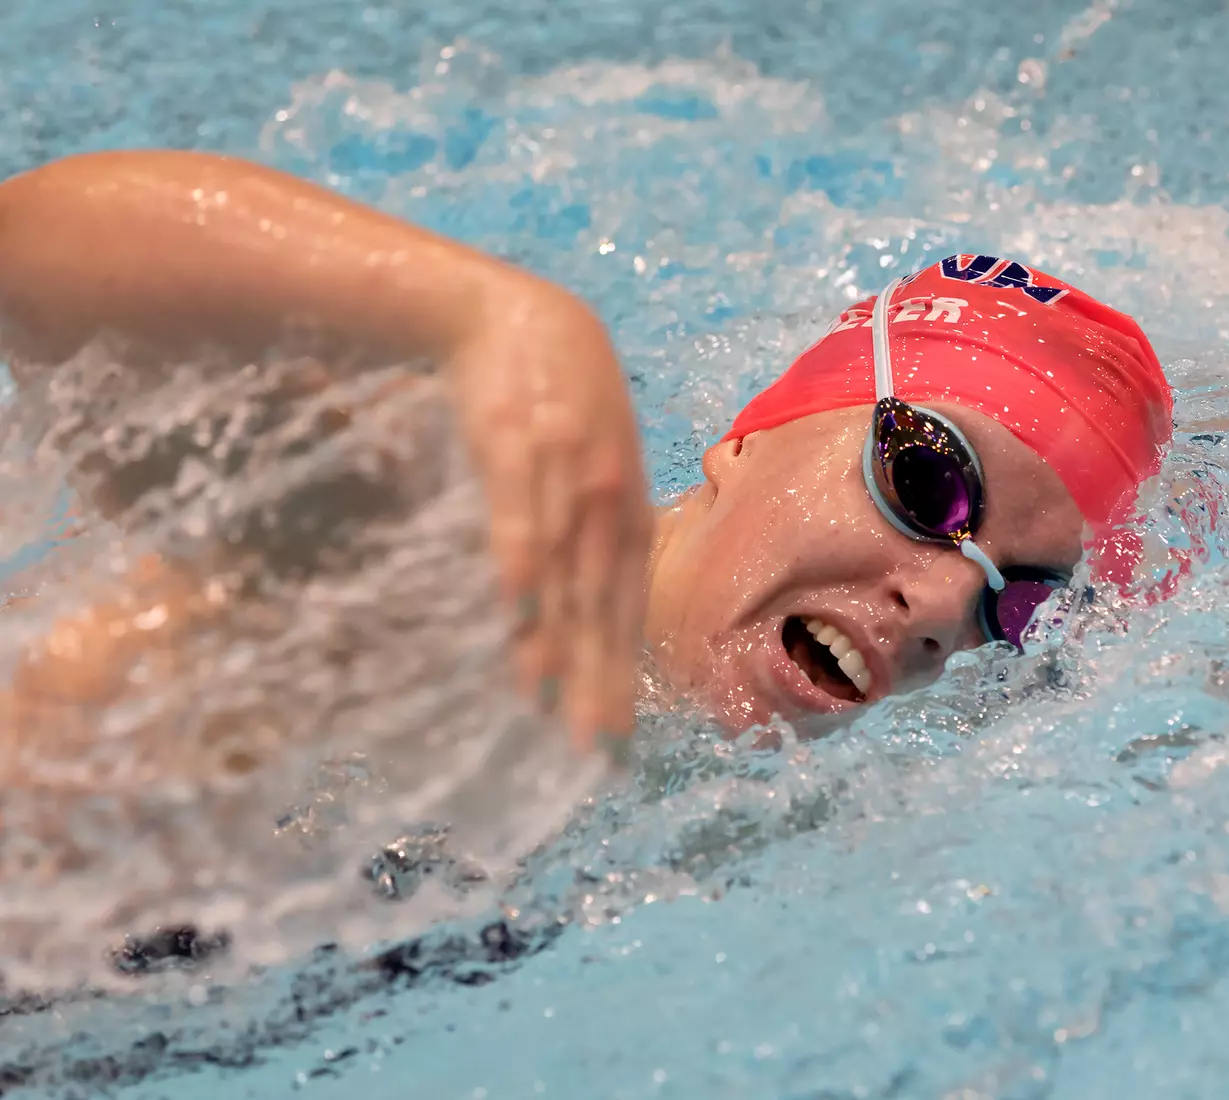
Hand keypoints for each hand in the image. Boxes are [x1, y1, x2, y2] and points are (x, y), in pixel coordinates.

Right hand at [447, 281, 652, 753]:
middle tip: (593, 743)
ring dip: (555, 631)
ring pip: (562, 568)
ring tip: (548, 696)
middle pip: (600, 602)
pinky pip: (517, 506)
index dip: (620, 669)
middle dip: (597, 675)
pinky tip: (514, 603)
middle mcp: (603, 498)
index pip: (624, 606)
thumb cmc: (558, 396)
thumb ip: (594, 528)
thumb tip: (573, 603)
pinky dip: (518, 552)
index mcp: (624, 510)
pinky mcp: (516, 439)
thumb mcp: (594, 462)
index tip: (614, 732)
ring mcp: (562, 470)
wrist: (514, 316)